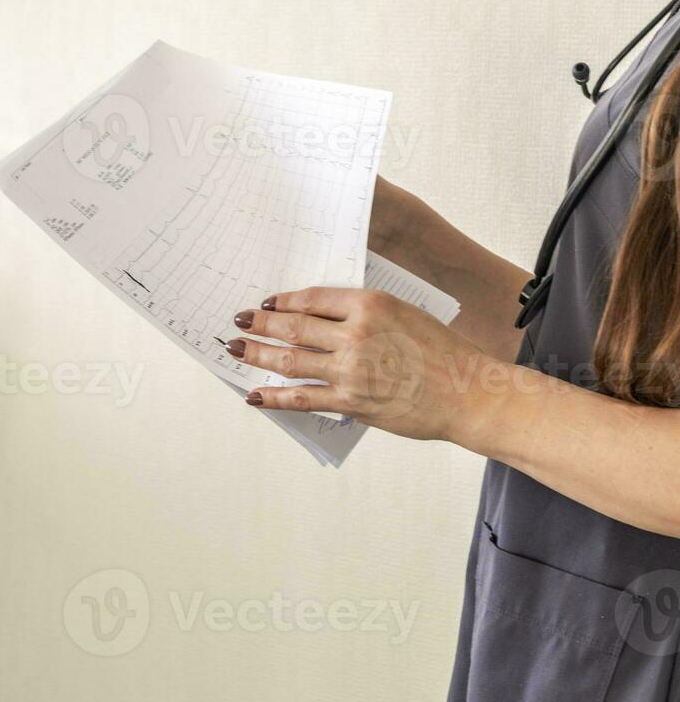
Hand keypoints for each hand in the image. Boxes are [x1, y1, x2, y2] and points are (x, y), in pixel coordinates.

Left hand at [226, 287, 497, 443]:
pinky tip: (256, 395)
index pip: (313, 298)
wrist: (466, 392)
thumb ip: (365, 315)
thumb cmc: (443, 352)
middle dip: (260, 325)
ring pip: (291, 360)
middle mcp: (356, 334)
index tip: (267, 304)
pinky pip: (303, 398)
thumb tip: (324, 321)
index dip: (284, 301)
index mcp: (371, 304)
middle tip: (238, 322)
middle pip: (294, 326)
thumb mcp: (406, 314)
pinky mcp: (351, 402)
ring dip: (257, 355)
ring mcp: (351, 370)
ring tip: (235, 350)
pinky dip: (275, 397)